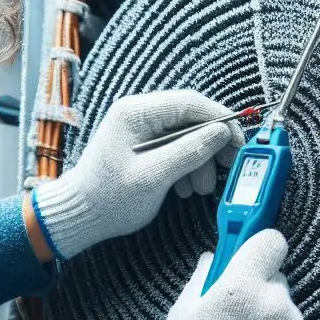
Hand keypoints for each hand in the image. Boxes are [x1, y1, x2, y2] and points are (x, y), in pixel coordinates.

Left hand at [31, 90, 242, 260]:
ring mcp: (141, 129)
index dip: (220, 120)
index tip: (238, 140)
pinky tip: (185, 186)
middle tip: (227, 165)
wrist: (82, 216)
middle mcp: (139, 114)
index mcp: (136, 113)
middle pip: (190, 119)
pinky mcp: (143, 145)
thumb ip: (189, 151)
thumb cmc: (109, 198)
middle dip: (211, 144)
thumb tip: (221, 133)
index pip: (190, 103)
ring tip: (201, 187)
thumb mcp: (154, 176)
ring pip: (186, 135)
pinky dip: (187, 166)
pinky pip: (175, 148)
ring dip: (200, 160)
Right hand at [159, 229, 316, 319]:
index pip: (269, 240)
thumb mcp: (182, 316)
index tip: (252, 255)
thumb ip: (201, 280)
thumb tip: (213, 259)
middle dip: (258, 290)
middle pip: (275, 279)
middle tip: (236, 317)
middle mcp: (274, 303)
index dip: (260, 246)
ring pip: (284, 311)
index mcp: (241, 287)